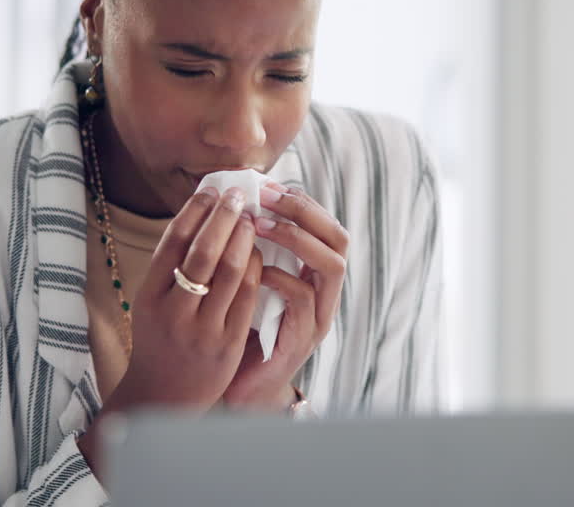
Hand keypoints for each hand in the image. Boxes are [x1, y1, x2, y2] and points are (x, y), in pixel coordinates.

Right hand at [107, 185, 264, 413]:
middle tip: (236, 194)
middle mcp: (174, 313)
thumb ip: (171, 264)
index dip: (195, 211)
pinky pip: (248, 295)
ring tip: (249, 218)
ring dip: (243, 237)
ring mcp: (203, 330)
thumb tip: (201, 210)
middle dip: (223, 217)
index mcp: (149, 298)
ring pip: (230, 271)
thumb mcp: (152, 302)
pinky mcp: (228, 344)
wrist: (163, 396)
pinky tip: (257, 251)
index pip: (173, 242)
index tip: (211, 190)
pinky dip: (255, 266)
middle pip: (203, 252)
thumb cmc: (160, 338)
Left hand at [219, 182, 347, 409]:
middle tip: (267, 195)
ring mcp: (319, 317)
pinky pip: (303, 299)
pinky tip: (253, 270)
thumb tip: (234, 202)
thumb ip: (251, 250)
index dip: (301, 201)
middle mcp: (325, 294)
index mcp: (314, 275)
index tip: (267, 184)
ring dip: (297, 239)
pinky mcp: (302, 340)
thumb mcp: (247, 282)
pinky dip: (279, 277)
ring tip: (262, 225)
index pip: (325, 225)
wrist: (239, 389)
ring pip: (331, 265)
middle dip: (305, 211)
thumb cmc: (240, 330)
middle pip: (339, 238)